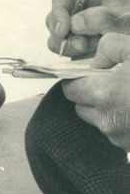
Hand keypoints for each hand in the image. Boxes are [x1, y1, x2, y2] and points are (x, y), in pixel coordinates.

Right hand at [46, 0, 129, 57]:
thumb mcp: (123, 17)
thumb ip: (101, 18)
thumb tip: (75, 23)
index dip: (58, 13)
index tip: (64, 30)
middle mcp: (78, 9)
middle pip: (54, 18)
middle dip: (62, 33)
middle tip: (79, 44)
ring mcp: (75, 27)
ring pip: (55, 36)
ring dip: (68, 45)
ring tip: (89, 47)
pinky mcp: (75, 43)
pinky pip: (62, 49)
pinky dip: (71, 53)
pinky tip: (88, 53)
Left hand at [62, 33, 129, 150]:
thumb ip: (111, 46)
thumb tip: (95, 59)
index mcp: (103, 93)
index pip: (70, 88)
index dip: (77, 79)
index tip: (90, 73)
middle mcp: (104, 119)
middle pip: (80, 106)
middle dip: (90, 94)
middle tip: (110, 83)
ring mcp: (116, 136)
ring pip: (95, 121)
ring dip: (104, 110)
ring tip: (125, 96)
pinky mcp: (126, 147)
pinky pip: (112, 133)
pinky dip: (118, 123)